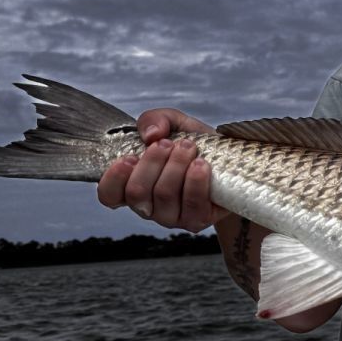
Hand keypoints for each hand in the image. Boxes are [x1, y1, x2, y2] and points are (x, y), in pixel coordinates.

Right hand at [96, 108, 224, 232]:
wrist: (231, 164)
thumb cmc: (196, 145)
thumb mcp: (174, 123)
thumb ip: (155, 120)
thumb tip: (150, 134)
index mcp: (134, 184)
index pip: (109, 194)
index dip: (113, 178)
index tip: (129, 157)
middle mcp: (148, 205)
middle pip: (137, 192)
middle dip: (152, 162)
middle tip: (167, 144)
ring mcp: (171, 216)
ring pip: (164, 195)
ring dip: (176, 166)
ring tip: (189, 147)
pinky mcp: (196, 220)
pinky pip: (192, 205)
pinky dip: (195, 181)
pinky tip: (202, 165)